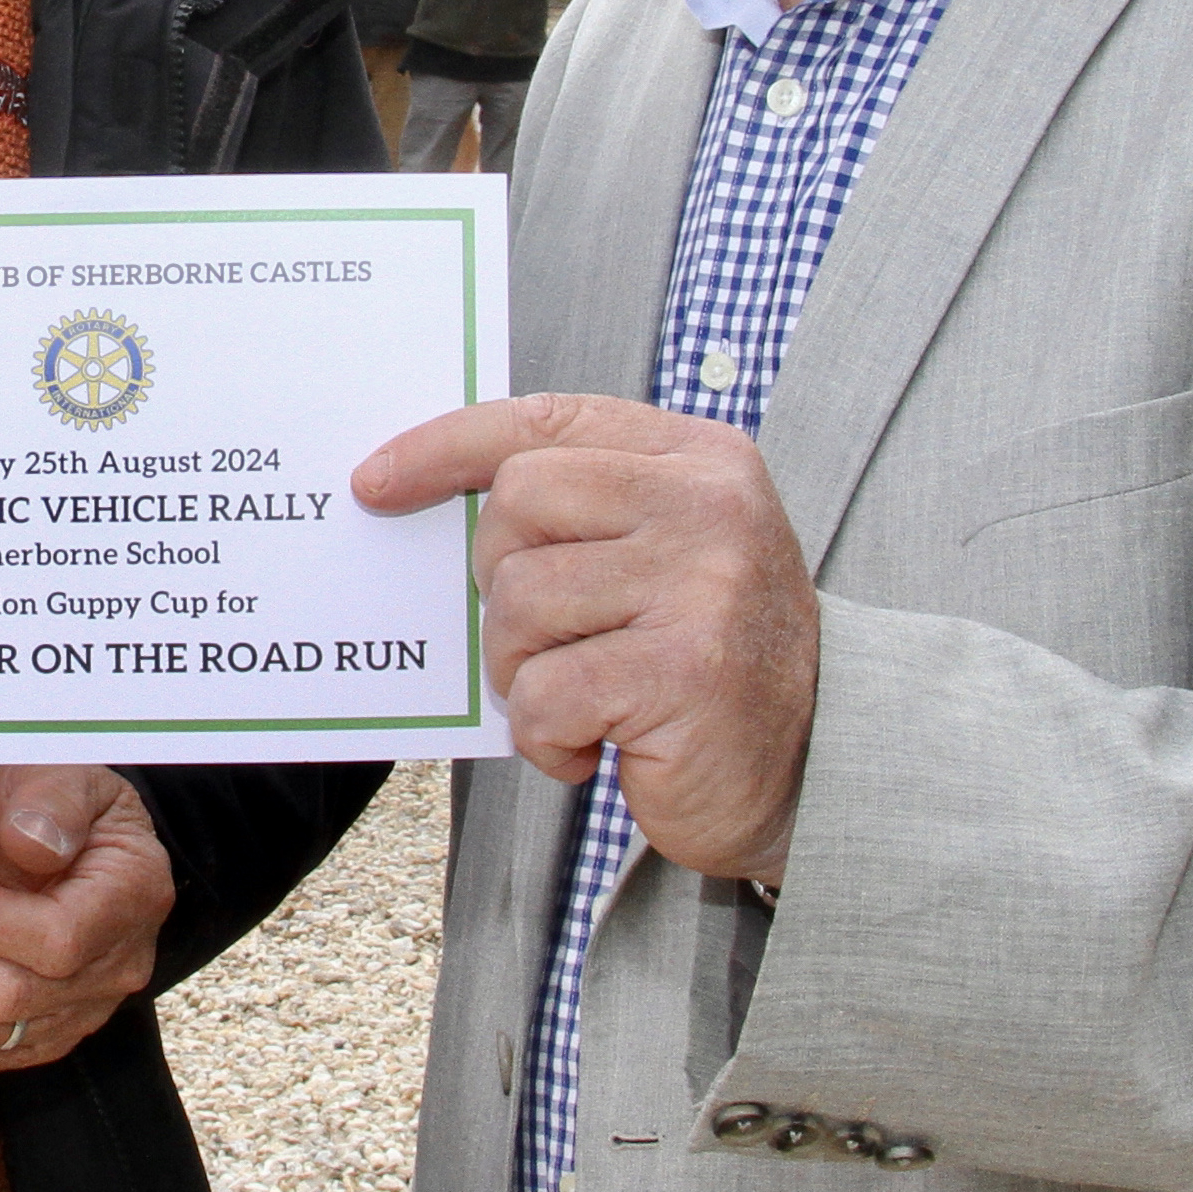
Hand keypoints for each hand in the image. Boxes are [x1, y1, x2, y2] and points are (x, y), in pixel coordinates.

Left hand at [0, 765, 167, 1073]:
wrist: (60, 838)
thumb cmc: (54, 800)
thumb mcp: (60, 770)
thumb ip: (51, 801)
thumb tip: (27, 844)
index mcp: (133, 895)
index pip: (56, 943)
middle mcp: (118, 967)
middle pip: (10, 997)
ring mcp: (83, 1011)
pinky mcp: (43, 1036)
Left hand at [355, 394, 820, 883]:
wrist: (817, 769)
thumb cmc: (709, 659)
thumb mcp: (662, 554)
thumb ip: (579, 513)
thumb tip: (429, 496)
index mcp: (697, 458)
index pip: (543, 422)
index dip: (444, 447)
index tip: (375, 483)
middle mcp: (707, 505)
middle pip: (517, 505)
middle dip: (499, 585)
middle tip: (549, 642)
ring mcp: (702, 584)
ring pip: (520, 602)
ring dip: (523, 672)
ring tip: (582, 699)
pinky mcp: (686, 670)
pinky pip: (545, 691)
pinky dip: (547, 736)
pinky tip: (596, 748)